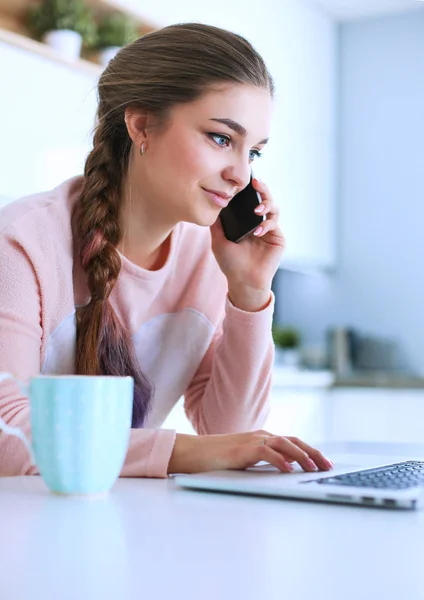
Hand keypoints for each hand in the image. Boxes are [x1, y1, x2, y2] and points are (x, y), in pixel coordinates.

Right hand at [168, 430, 333, 474]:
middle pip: (293, 441)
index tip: (324, 463)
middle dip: (313, 453)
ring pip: (283, 444)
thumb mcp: (245, 460)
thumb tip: (282, 473)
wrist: (193, 453)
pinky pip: (265, 453)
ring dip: (301, 455)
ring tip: (313, 468)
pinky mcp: (242, 450)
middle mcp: (260, 436)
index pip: (292, 442)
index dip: (310, 451)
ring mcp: (251, 441)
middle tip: (327, 466)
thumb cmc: (217, 459)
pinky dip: (279, 460)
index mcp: (262, 438)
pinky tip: (289, 469)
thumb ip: (262, 462)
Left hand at [210, 179, 284, 310]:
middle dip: (262, 188)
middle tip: (256, 182)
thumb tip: (212, 202)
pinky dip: (266, 224)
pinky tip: (257, 231)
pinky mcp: (278, 238)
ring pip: (274, 207)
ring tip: (257, 209)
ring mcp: (269, 229)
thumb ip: (217, 223)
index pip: (249, 200)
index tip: (245, 176)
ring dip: (266, 204)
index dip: (249, 188)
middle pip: (264, 198)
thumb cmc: (230, 263)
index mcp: (246, 221)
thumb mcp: (218, 240)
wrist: (243, 281)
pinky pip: (274, 224)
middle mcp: (258, 222)